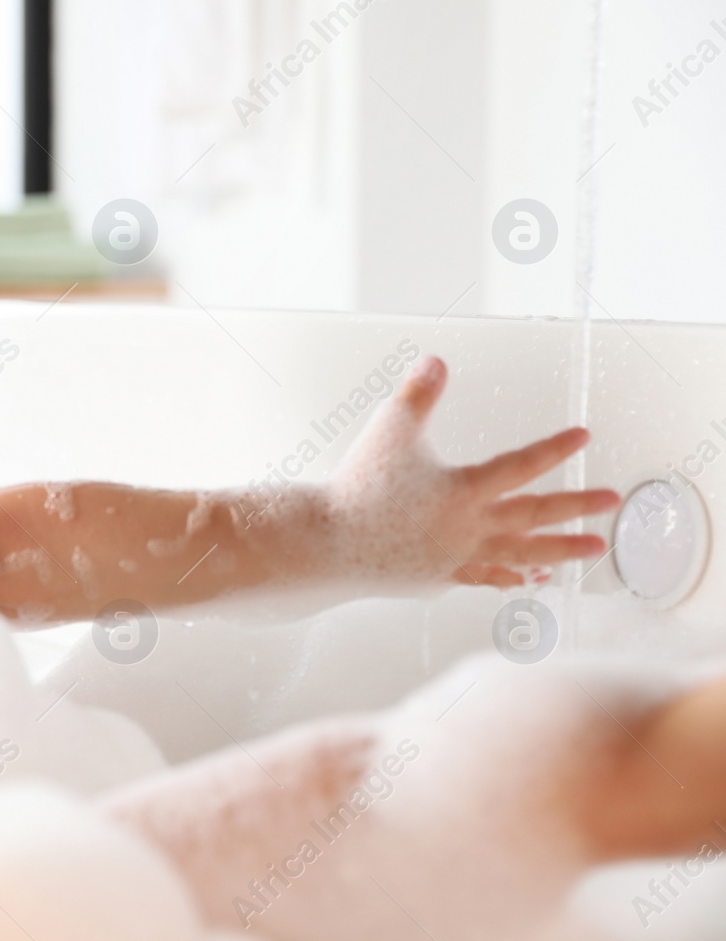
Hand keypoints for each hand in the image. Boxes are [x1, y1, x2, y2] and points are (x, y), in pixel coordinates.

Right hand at [326, 355, 619, 587]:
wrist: (329, 542)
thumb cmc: (357, 488)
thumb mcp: (388, 431)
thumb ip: (416, 395)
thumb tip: (435, 362)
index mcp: (464, 489)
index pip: (521, 465)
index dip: (554, 449)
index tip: (582, 438)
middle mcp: (470, 526)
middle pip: (535, 514)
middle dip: (577, 506)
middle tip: (612, 502)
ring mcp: (458, 556)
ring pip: (522, 553)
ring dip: (561, 550)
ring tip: (592, 549)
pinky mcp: (440, 577)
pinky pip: (487, 577)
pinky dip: (511, 576)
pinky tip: (528, 578)